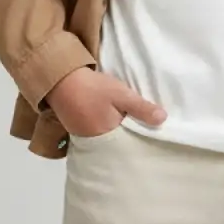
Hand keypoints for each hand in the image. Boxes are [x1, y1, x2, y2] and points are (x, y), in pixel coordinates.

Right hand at [45, 66, 166, 135]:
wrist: (60, 78)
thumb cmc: (93, 88)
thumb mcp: (121, 95)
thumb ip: (141, 108)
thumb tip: (163, 120)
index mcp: (107, 138)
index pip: (129, 144)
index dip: (141, 139)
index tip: (153, 135)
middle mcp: (94, 143)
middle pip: (118, 145)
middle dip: (129, 139)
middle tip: (144, 131)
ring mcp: (83, 137)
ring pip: (106, 139)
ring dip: (116, 134)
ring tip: (131, 127)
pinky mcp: (76, 129)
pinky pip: (96, 134)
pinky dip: (105, 129)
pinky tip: (112, 122)